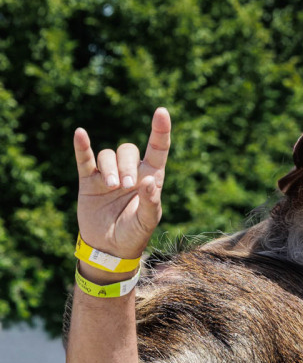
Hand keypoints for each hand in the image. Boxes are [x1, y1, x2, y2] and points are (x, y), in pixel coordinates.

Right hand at [73, 107, 170, 261]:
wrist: (108, 250)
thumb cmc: (134, 236)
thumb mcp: (147, 223)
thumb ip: (151, 203)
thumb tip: (150, 181)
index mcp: (149, 179)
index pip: (157, 149)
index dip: (160, 131)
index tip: (162, 112)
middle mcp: (129, 172)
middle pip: (127, 150)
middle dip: (126, 164)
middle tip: (125, 186)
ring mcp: (108, 175)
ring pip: (107, 155)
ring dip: (109, 167)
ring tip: (112, 187)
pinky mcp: (89, 181)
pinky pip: (84, 159)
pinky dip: (82, 146)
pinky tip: (80, 134)